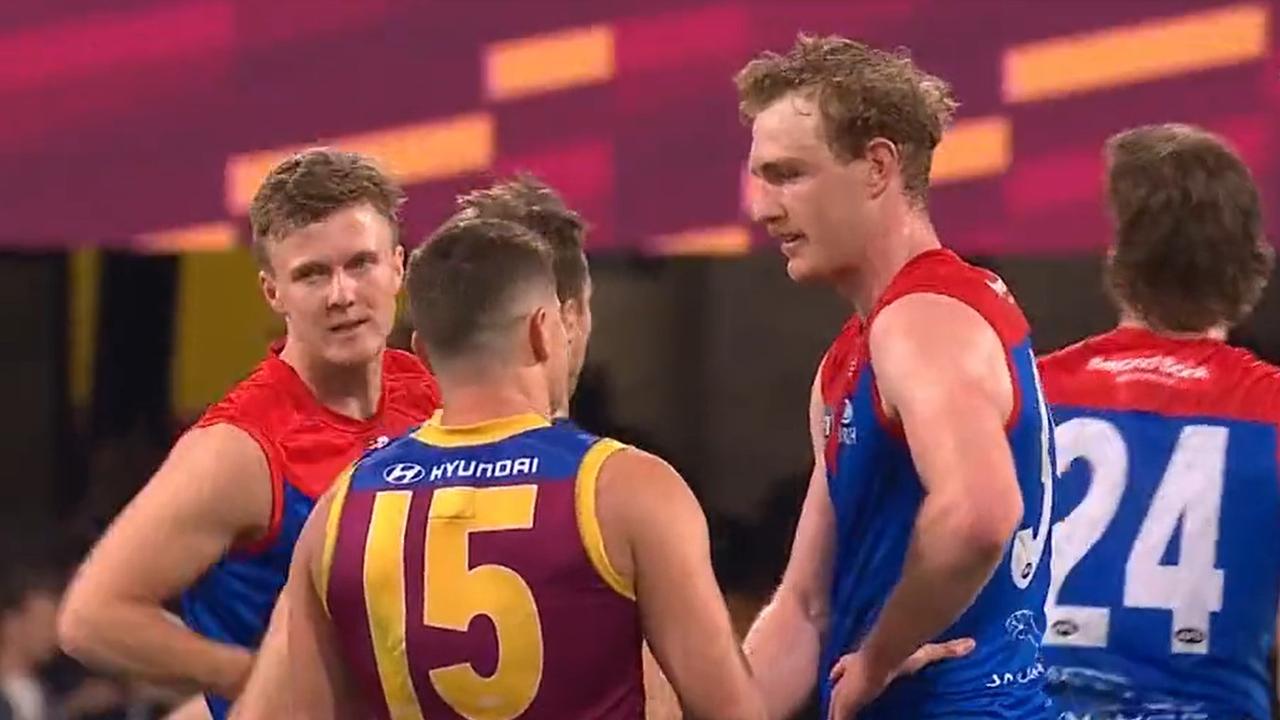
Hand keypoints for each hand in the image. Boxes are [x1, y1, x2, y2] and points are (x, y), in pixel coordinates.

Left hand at [827, 638, 974, 719]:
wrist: (882, 656)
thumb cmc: (899, 655)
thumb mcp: (925, 653)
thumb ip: (946, 650)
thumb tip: (972, 644)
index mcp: (860, 665)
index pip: (845, 672)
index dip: (844, 677)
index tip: (851, 688)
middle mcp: (849, 678)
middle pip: (838, 692)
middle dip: (839, 702)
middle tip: (847, 710)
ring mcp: (843, 692)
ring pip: (835, 708)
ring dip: (838, 714)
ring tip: (841, 718)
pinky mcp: (842, 704)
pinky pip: (838, 718)